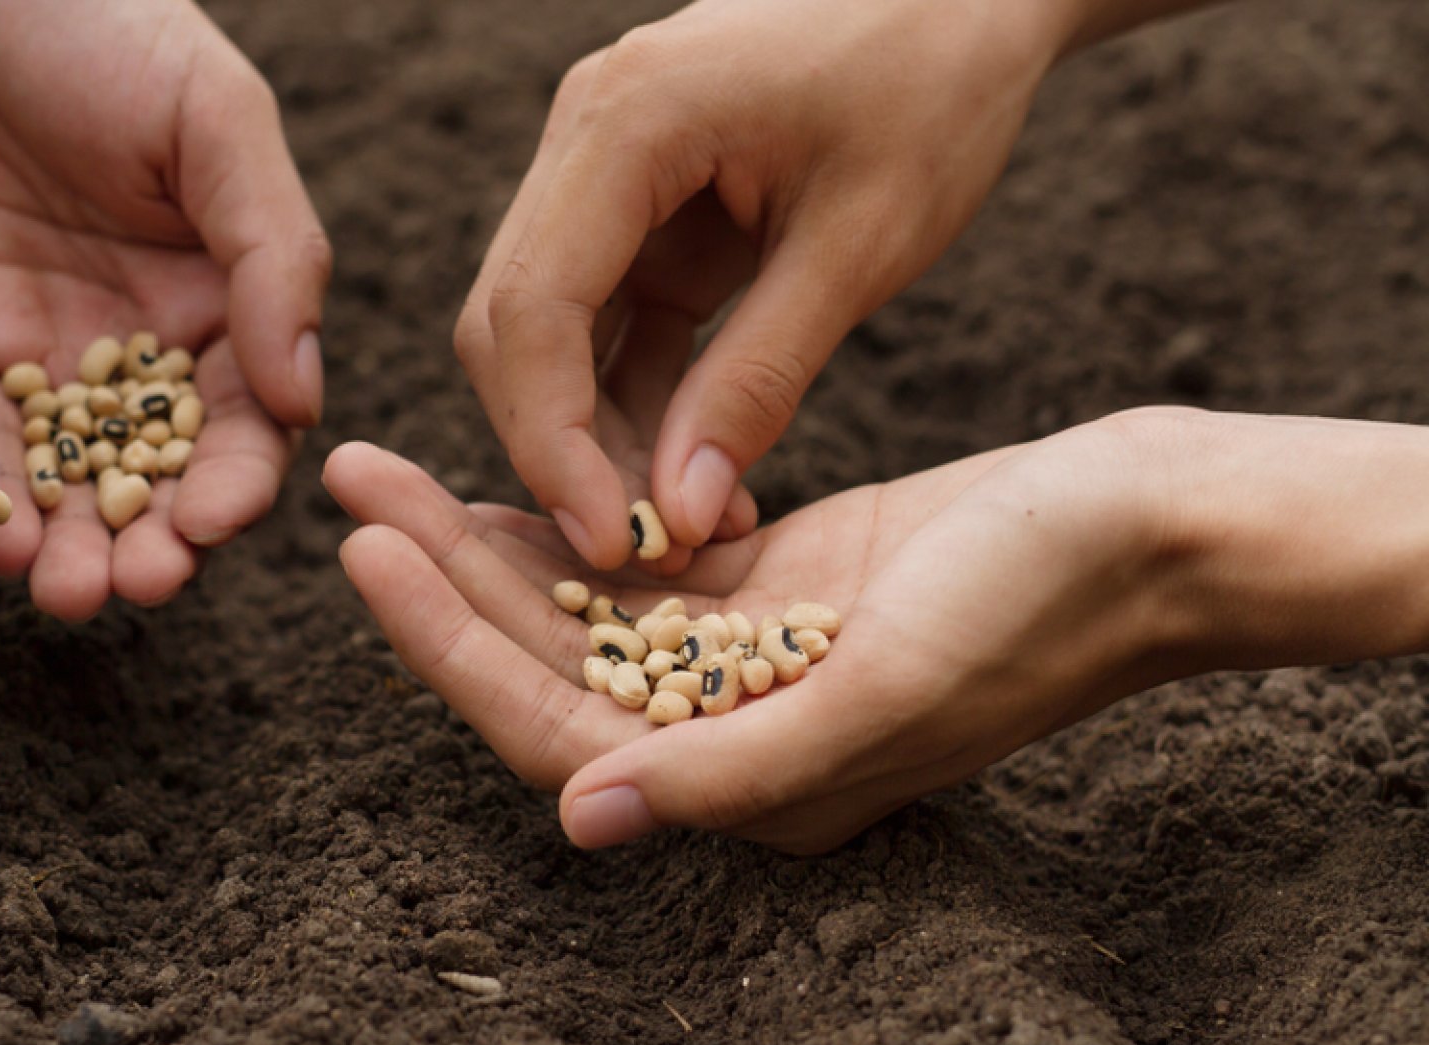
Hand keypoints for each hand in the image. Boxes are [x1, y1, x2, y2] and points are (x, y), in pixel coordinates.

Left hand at [0, 0, 329, 619]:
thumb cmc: (102, 20)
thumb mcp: (216, 119)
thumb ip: (276, 257)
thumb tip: (307, 404)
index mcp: (219, 302)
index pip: (242, 427)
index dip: (232, 488)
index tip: (209, 526)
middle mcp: (130, 343)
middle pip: (147, 477)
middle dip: (142, 544)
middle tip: (122, 587)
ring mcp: (34, 346)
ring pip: (55, 479)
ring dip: (61, 545)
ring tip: (56, 589)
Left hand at [325, 409, 1193, 852]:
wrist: (1146, 532)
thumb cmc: (1038, 609)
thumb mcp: (887, 689)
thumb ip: (734, 768)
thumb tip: (583, 819)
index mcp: (750, 787)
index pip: (557, 728)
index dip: (451, 647)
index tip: (369, 551)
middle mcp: (734, 737)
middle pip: (548, 663)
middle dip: (443, 579)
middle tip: (353, 480)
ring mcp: (752, 661)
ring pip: (582, 609)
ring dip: (487, 544)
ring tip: (393, 470)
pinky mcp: (778, 587)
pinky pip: (640, 567)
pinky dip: (569, 523)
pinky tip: (503, 478)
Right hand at [454, 0, 1075, 568]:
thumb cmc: (934, 86)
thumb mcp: (861, 244)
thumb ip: (759, 379)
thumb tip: (676, 513)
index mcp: (626, 120)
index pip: (531, 309)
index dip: (551, 444)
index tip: (610, 545)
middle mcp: (585, 135)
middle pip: (512, 326)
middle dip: (561, 450)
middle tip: (637, 555)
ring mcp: (605, 170)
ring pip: (550, 334)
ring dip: (602, 436)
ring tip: (690, 526)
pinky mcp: (643, 207)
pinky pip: (609, 322)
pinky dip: (640, 401)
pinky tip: (700, 473)